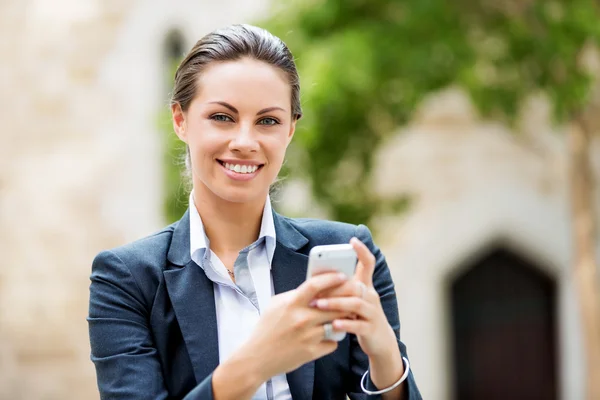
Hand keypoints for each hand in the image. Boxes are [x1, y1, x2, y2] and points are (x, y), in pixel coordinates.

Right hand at [242, 271, 351, 380]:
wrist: (257, 358)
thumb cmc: (266, 329)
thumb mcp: (276, 305)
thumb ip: (295, 295)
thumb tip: (314, 287)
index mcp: (292, 304)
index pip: (315, 285)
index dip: (331, 278)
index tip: (342, 275)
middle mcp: (302, 319)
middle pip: (334, 304)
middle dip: (346, 299)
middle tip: (353, 297)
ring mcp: (308, 336)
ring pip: (337, 323)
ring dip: (342, 319)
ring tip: (344, 316)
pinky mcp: (312, 352)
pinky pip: (333, 342)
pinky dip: (332, 339)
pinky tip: (327, 336)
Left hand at [312, 237, 396, 357]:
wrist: (381, 342)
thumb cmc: (360, 318)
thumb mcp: (352, 301)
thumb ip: (340, 291)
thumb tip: (315, 281)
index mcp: (366, 286)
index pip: (368, 264)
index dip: (362, 251)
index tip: (352, 240)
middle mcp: (371, 296)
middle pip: (356, 285)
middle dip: (335, 286)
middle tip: (316, 289)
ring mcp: (373, 313)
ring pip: (356, 303)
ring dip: (336, 303)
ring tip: (319, 305)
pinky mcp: (371, 329)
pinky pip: (358, 325)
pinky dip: (345, 324)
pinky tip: (333, 325)